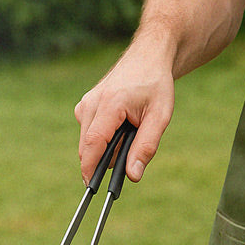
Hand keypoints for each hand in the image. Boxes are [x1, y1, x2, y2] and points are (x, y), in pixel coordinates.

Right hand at [75, 41, 174, 184]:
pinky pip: (90, 132)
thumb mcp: (160, 117)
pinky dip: (105, 136)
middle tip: (135, 139)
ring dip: (108, 145)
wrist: (148, 57)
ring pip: (89, 141)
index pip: (93, 144)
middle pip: (89, 147)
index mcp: (109, 104)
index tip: (91, 187)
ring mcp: (85, 103)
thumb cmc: (156, 85)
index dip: (90, 168)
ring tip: (131, 127)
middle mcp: (91, 103)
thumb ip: (146, 147)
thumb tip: (133, 176)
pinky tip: (122, 123)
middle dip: (110, 154)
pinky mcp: (85, 106)